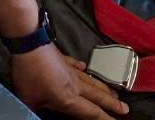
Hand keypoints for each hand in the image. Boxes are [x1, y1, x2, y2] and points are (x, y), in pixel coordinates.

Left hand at [11, 44, 128, 118]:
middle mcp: (75, 84)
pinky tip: (85, 68)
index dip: (105, 119)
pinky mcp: (63, 58)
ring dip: (104, 88)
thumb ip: (40, 111)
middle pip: (98, 96)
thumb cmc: (29, 74)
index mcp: (69, 98)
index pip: (92, 112)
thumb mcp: (31, 100)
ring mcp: (70, 69)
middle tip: (125, 109)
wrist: (29, 42)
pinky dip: (83, 68)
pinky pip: (76, 65)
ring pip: (92, 80)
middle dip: (112, 104)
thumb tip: (39, 115)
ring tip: (115, 93)